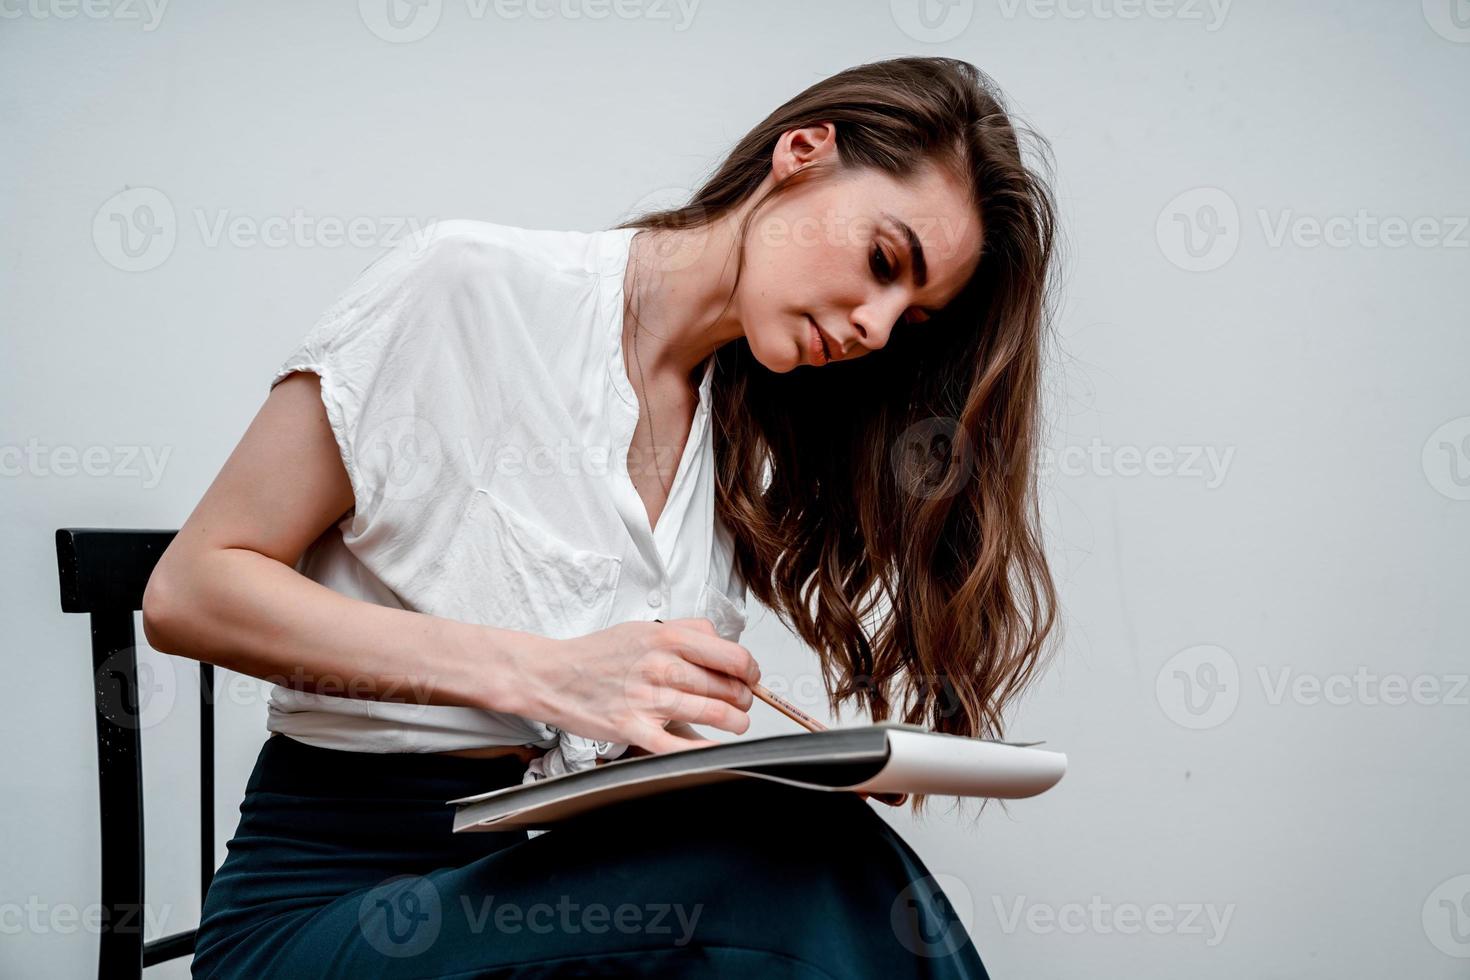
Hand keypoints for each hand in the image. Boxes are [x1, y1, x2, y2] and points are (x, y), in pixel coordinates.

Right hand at [503, 617, 758, 755]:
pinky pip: (680, 746)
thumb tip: (723, 641)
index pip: (733, 656)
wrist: (553, 675)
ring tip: (735, 723)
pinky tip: (716, 749)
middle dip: (743, 699)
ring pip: (714, 714)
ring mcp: (649, 699)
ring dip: (735, 723)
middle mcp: (662, 667)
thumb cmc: (598, 654)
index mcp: (668, 639)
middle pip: (728, 688)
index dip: (750, 671)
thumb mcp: (644, 628)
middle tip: (742, 702)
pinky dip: (705, 751)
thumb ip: (687, 630)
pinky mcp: (635, 729)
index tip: (750, 677)